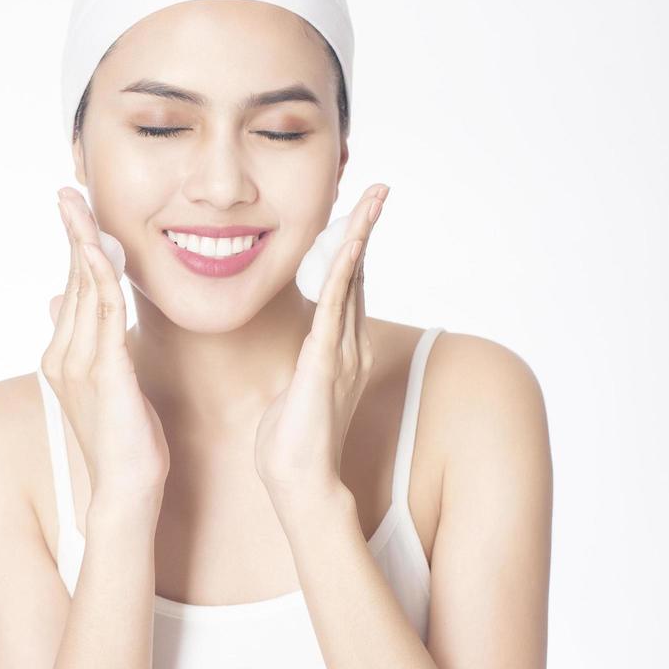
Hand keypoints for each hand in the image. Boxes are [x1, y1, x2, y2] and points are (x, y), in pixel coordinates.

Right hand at [42, 187, 169, 505]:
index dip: (74, 248)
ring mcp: (80, 364)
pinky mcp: (106, 373)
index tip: (76, 211)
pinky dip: (106, 277)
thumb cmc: (125, 444)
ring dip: (85, 244)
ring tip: (82, 207)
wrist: (127, 491)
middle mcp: (64, 355)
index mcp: (64, 356)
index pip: (72, 289)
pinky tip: (109, 251)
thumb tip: (65, 306)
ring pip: (85, 290)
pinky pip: (106, 314)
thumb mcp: (107, 386)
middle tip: (70, 191)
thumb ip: (91, 346)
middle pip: (72, 281)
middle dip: (72, 233)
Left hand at [254, 183, 389, 511]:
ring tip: (373, 199)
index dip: (353, 244)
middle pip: (360, 272)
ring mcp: (341, 351)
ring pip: (353, 280)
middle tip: (378, 187)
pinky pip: (335, 307)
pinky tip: (349, 244)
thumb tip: (298, 356)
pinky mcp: (325, 361)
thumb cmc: (290, 442)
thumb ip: (302, 366)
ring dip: (361, 236)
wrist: (298, 481)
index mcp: (340, 348)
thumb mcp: (296, 390)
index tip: (357, 210)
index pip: (349, 285)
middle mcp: (349, 344)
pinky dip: (343, 272)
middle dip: (367, 227)